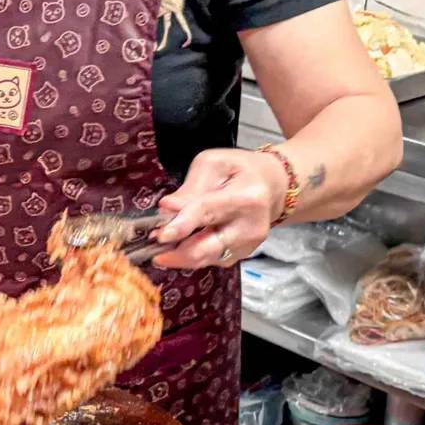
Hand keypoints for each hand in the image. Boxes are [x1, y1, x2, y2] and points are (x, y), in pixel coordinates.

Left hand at [149, 148, 287, 269]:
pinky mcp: (243, 255)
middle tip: (152, 248)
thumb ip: (190, 188)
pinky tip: (181, 246)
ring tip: (161, 247)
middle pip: (206, 248)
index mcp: (246, 197)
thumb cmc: (241, 170)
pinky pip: (210, 260)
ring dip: (179, 256)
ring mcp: (248, 245)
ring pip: (205, 259)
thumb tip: (167, 208)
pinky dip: (192, 255)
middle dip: (175, 252)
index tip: (160, 235)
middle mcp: (250, 226)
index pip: (207, 214)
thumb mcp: (214, 164)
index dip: (181, 226)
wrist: (273, 186)